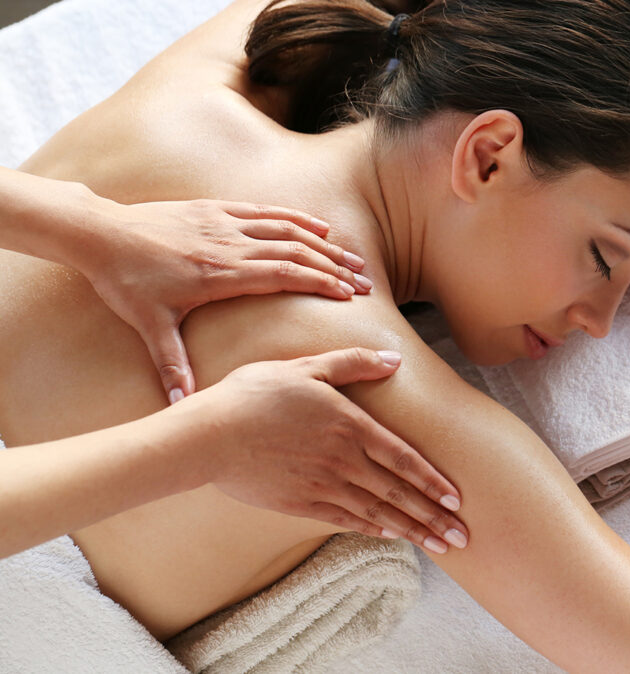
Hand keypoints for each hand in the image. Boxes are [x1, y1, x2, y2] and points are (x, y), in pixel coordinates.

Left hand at [79, 198, 372, 402]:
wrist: (99, 234)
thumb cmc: (124, 281)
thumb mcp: (148, 327)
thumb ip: (171, 364)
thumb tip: (182, 404)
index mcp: (220, 274)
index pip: (283, 275)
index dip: (319, 283)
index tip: (349, 295)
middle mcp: (229, 245)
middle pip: (295, 252)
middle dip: (334, 267)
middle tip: (366, 282)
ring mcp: (224, 222)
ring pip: (286, 229)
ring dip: (324, 243)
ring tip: (354, 257)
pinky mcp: (215, 209)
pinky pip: (265, 210)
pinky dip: (296, 218)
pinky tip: (318, 226)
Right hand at [177, 348, 468, 553]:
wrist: (208, 435)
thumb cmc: (254, 394)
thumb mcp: (306, 366)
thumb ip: (352, 363)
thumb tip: (393, 359)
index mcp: (349, 425)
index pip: (403, 458)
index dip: (432, 480)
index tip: (455, 500)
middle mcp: (343, 459)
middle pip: (398, 492)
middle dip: (433, 517)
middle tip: (462, 537)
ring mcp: (323, 485)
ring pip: (377, 512)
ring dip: (412, 530)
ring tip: (439, 546)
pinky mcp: (301, 503)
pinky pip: (346, 520)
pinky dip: (372, 529)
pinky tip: (391, 536)